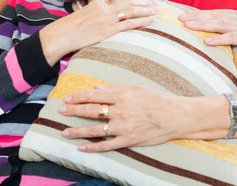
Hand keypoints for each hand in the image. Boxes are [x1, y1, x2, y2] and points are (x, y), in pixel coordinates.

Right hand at [39, 0, 158, 65]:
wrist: (62, 35)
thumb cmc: (71, 28)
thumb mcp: (84, 15)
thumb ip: (96, 12)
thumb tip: (103, 13)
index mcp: (100, 3)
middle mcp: (105, 8)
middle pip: (129, 2)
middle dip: (144, 2)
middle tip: (156, 4)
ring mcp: (107, 18)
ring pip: (132, 11)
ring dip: (146, 10)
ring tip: (157, 11)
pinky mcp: (108, 29)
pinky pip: (128, 24)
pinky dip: (141, 21)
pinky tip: (150, 21)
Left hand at [59, 85, 189, 151]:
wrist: (176, 116)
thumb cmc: (158, 99)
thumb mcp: (137, 88)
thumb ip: (116, 89)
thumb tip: (97, 89)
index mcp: (122, 95)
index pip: (94, 96)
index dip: (79, 97)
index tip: (68, 98)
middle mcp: (120, 110)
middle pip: (91, 111)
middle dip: (73, 111)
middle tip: (60, 111)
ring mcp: (123, 127)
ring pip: (94, 130)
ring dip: (77, 131)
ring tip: (64, 131)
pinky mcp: (128, 140)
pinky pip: (106, 145)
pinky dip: (92, 147)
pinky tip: (81, 148)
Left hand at [179, 9, 236, 59]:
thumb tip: (220, 34)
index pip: (217, 13)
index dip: (200, 14)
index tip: (185, 15)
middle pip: (216, 16)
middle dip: (197, 17)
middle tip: (179, 19)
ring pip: (221, 24)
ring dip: (203, 25)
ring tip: (188, 27)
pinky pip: (233, 38)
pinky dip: (220, 39)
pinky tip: (208, 42)